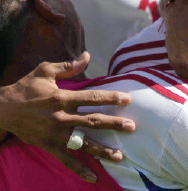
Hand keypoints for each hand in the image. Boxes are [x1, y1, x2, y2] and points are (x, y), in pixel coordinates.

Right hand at [0, 53, 133, 182]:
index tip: (127, 99)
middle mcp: (60, 117)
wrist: (2, 110)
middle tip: (131, 127)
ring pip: (82, 143)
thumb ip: (68, 66)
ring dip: (101, 150)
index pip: (91, 98)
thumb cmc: (26, 88)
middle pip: (91, 121)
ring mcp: (54, 134)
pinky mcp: (47, 146)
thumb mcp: (45, 71)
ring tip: (119, 155)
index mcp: (62, 98)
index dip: (110, 98)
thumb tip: (87, 56)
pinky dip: (79, 169)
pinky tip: (94, 176)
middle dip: (113, 124)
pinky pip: (65, 159)